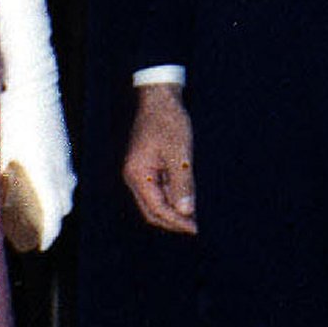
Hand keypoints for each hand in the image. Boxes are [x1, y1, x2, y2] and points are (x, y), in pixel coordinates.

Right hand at [123, 83, 196, 234]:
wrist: (159, 98)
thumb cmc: (169, 122)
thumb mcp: (180, 153)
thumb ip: (182, 183)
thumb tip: (186, 211)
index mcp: (138, 173)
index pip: (156, 208)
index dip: (175, 221)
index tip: (194, 228)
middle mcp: (133, 176)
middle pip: (150, 210)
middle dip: (172, 221)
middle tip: (194, 227)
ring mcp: (137, 171)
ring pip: (152, 202)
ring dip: (171, 211)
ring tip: (192, 217)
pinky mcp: (144, 166)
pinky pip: (155, 189)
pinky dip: (169, 198)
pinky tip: (185, 200)